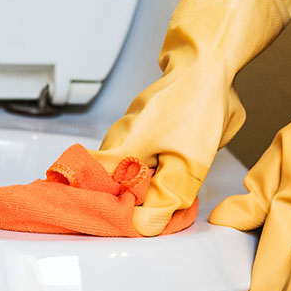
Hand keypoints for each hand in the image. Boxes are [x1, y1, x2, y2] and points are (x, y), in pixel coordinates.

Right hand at [91, 0, 290, 234]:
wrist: (208, 64)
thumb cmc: (196, 107)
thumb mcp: (188, 163)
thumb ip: (166, 198)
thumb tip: (144, 226)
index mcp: (120, 151)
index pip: (82, 187)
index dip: (85, 209)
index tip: (99, 226)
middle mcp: (117, 142)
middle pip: (105, 186)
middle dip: (121, 207)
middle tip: (140, 223)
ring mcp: (129, 133)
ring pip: (124, 173)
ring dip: (138, 191)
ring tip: (155, 206)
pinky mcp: (144, 129)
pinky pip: (138, 160)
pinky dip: (148, 175)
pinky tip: (166, 181)